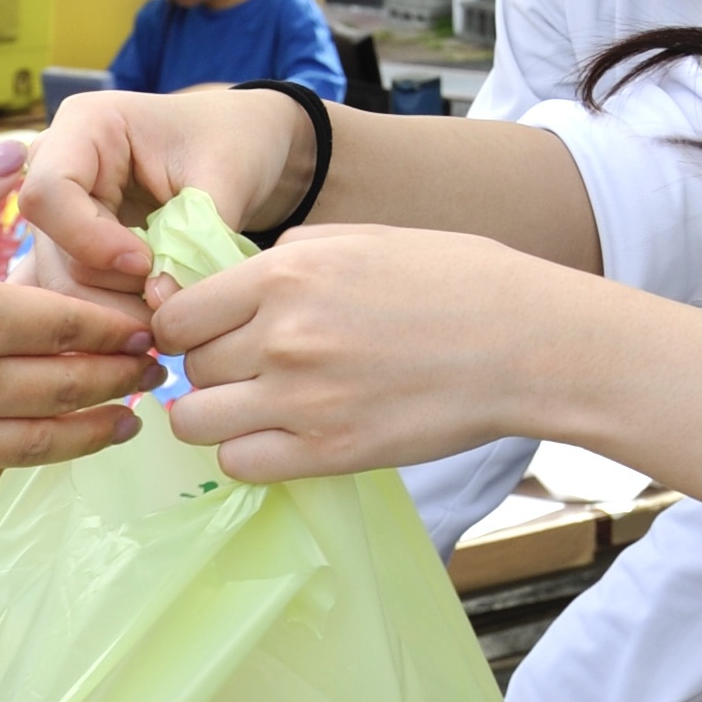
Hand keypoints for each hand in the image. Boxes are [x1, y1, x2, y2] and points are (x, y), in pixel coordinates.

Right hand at [0, 143, 164, 499]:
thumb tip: (18, 153)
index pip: (73, 323)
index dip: (120, 324)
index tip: (153, 323)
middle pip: (71, 387)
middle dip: (122, 378)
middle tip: (156, 372)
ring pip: (39, 443)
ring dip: (90, 433)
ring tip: (122, 425)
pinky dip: (12, 468)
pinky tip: (21, 458)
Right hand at [17, 87, 309, 296]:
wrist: (245, 144)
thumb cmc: (235, 142)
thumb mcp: (225, 176)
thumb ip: (194, 237)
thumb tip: (160, 304)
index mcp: (86, 126)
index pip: (50, 193)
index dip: (90, 240)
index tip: (146, 264)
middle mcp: (58, 168)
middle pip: (52, 250)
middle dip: (109, 291)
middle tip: (167, 313)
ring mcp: (61, 213)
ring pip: (59, 285)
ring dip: (112, 315)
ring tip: (169, 323)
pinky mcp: (73, 249)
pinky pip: (72, 295)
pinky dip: (108, 319)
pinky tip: (149, 327)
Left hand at [153, 223, 599, 480]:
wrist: (524, 341)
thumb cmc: (453, 280)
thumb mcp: (363, 238)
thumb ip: (288, 258)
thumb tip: (230, 286)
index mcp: (287, 273)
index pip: (177, 314)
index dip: (182, 327)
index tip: (205, 334)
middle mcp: (284, 335)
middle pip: (187, 367)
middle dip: (206, 368)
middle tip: (242, 368)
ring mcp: (304, 399)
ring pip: (197, 421)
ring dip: (215, 414)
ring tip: (253, 406)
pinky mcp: (330, 452)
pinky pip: (240, 463)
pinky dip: (248, 452)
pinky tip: (280, 435)